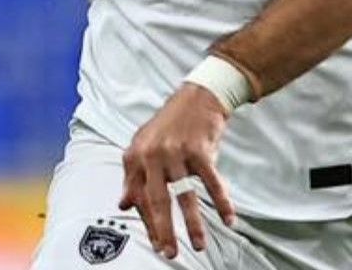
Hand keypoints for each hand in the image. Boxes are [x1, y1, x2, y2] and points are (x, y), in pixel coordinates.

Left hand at [119, 84, 236, 259]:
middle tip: (168, 253)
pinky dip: (222, 203)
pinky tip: (229, 220)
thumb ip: (133, 176)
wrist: (196, 98)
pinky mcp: (199, 150)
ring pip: (185, 196)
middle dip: (163, 230)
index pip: (139, 197)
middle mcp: (153, 154)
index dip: (148, 223)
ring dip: (193, 224)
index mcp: (136, 156)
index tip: (156, 244)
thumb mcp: (143, 147)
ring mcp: (176, 152)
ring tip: (199, 245)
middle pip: (157, 200)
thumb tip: (123, 204)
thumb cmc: (168, 126)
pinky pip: (212, 182)